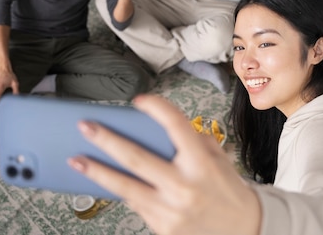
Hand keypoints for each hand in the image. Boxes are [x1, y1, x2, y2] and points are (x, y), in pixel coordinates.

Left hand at [68, 95, 260, 234]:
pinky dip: (120, 191)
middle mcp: (185, 185)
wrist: (245, 231)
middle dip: (107, 140)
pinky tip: (105, 181)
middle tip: (86, 127)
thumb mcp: (219, 159)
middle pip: (136, 158)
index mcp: (202, 163)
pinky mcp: (163, 227)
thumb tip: (164, 127)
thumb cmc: (228, 192)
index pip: (176, 126)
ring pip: (125, 187)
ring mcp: (171, 209)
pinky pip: (135, 204)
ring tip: (77, 160)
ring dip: (97, 172)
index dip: (156, 108)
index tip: (140, 100)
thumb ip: (195, 141)